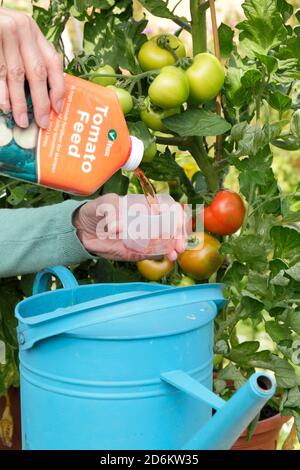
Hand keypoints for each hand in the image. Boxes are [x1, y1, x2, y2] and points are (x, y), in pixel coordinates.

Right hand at [0, 8, 64, 127]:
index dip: (58, 87)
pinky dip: (2, 93)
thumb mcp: (18, 37)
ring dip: (19, 103)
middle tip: (42, 122)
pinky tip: (5, 107)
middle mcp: (21, 30)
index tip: (57, 108)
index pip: (53, 62)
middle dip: (41, 102)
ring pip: (16, 76)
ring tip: (22, 120)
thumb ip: (30, 56)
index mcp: (33, 31)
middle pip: (37, 73)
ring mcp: (4, 33)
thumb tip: (46, 94)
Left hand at [73, 194, 187, 261]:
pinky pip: (154, 251)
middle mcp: (148, 220)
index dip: (175, 213)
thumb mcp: (103, 204)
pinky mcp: (138, 250)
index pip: (167, 206)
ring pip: (166, 239)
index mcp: (143, 205)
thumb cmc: (97, 211)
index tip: (176, 221)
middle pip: (171, 224)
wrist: (84, 230)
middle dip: (179, 233)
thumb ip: (110, 209)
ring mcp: (145, 236)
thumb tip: (117, 226)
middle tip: (179, 242)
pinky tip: (169, 255)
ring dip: (175, 245)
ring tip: (176, 252)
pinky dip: (164, 253)